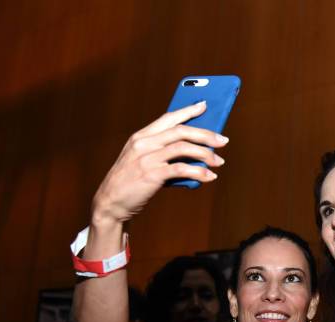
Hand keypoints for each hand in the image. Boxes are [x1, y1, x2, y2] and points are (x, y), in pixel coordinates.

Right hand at [92, 101, 227, 225]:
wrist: (111, 202)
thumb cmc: (132, 182)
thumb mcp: (143, 161)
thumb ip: (165, 155)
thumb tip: (197, 155)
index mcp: (141, 137)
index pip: (168, 118)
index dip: (188, 111)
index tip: (204, 105)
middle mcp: (144, 144)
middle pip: (181, 131)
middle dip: (206, 134)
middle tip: (223, 141)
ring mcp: (147, 158)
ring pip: (183, 148)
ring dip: (206, 154)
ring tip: (219, 161)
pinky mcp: (151, 174)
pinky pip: (181, 169)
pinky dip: (198, 172)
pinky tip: (209, 176)